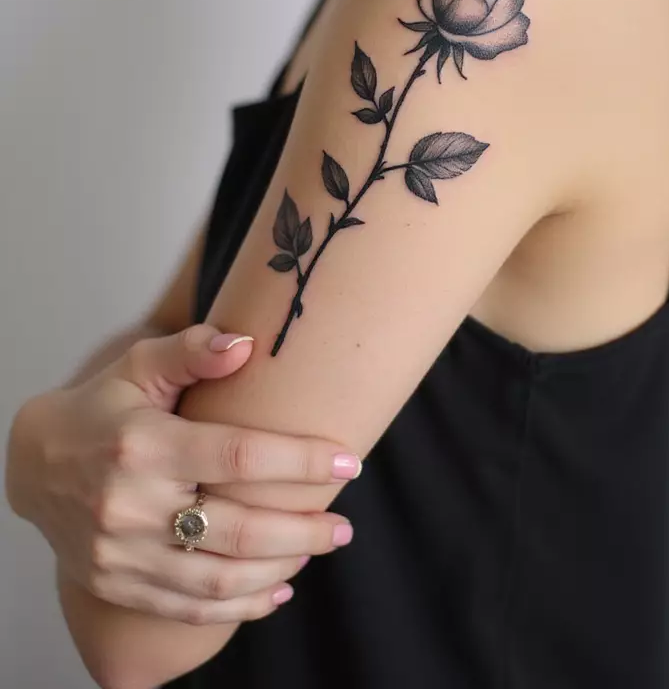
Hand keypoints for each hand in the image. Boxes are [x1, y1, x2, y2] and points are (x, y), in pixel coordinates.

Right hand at [6, 324, 360, 624]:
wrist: (35, 464)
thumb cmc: (101, 408)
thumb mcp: (139, 366)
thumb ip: (192, 351)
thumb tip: (244, 345)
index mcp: (144, 445)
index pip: (238, 456)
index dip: (299, 461)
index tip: (347, 461)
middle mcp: (130, 505)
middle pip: (238, 529)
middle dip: (303, 530)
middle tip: (344, 524)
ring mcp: (121, 553)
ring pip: (218, 578)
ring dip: (280, 568)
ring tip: (319, 548)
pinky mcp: (116, 584)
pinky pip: (188, 608)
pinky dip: (239, 606)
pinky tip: (276, 590)